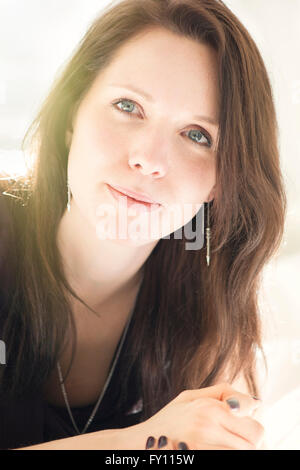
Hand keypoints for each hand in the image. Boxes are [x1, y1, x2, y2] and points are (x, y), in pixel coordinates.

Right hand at [127, 382, 263, 449]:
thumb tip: (255, 402)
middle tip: (234, 438)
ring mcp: (205, 446)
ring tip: (223, 443)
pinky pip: (228, 457)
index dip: (252, 424)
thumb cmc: (168, 419)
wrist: (142, 443)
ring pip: (244, 451)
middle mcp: (209, 426)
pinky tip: (215, 449)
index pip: (253, 420)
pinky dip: (227, 453)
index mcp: (209, 407)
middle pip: (254, 440)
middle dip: (249, 440)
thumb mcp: (191, 396)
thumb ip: (221, 393)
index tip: (243, 424)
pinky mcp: (202, 457)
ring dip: (239, 448)